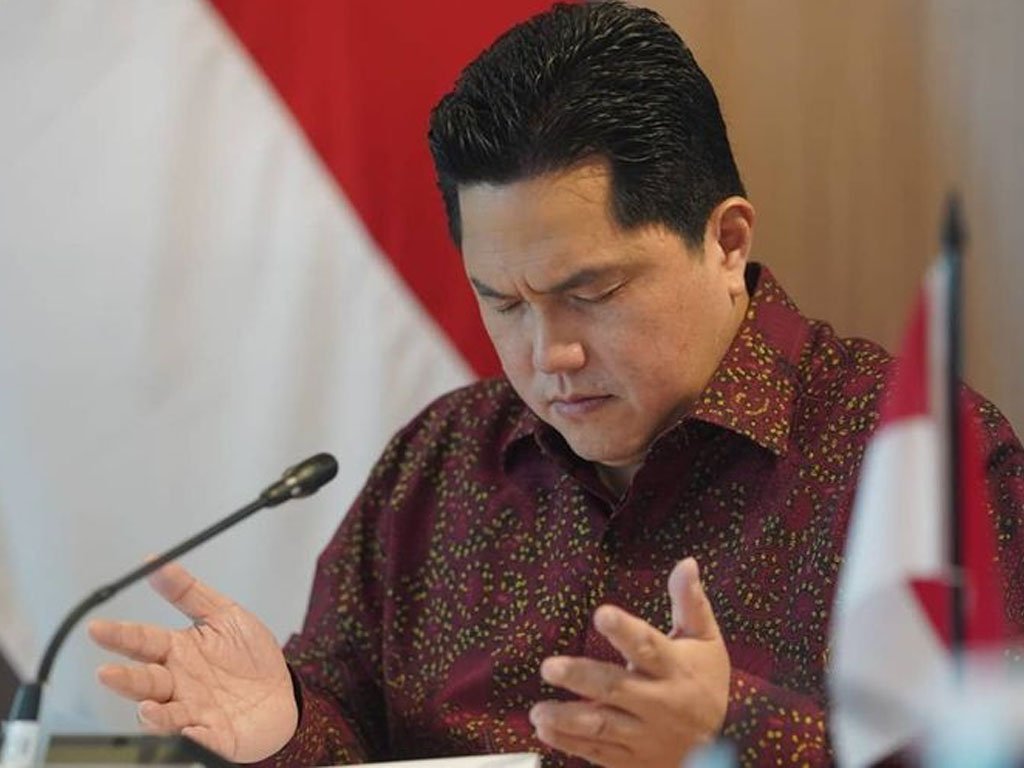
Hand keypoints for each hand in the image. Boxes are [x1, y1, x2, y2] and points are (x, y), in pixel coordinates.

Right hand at [88, 562, 297, 762]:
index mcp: (179, 651)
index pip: (142, 641)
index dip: (120, 635)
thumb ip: (189, 592)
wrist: (281, 694)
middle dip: (124, 679)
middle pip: (144, 682)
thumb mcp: (224, 614)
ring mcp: (193, 711)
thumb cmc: (250, 658)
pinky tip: (189, 730)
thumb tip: (156, 564)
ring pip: (163, 715)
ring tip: (149, 708)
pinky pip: (199, 739)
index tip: (98, 627)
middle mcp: (179, 683)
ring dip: (153, 714)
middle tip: (107, 673)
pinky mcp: (212, 735)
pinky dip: (192, 736)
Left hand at [529, 558, 728, 767]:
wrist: (721, 749)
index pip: (649, 646)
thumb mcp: (705, 641)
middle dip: (582, 678)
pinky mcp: (631, 758)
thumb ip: (690, 603)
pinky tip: (545, 730)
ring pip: (603, 726)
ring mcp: (643, 734)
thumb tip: (686, 562)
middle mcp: (657, 702)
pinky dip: (570, 743)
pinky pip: (598, 753)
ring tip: (538, 711)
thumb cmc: (706, 682)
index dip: (625, 631)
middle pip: (617, 688)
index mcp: (674, 667)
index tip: (602, 614)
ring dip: (568, 719)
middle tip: (549, 667)